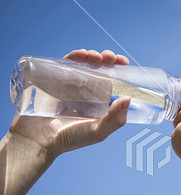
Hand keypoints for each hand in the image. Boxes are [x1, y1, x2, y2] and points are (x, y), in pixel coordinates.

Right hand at [8, 49, 130, 158]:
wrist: (38, 139)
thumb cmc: (70, 138)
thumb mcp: (97, 132)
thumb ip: (115, 120)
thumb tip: (128, 98)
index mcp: (101, 102)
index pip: (114, 82)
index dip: (120, 70)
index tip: (123, 62)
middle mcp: (88, 92)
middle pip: (101, 69)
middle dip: (108, 59)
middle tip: (111, 58)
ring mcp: (72, 85)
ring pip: (85, 64)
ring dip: (93, 55)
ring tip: (96, 57)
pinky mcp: (55, 80)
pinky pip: (66, 63)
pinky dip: (75, 56)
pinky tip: (82, 55)